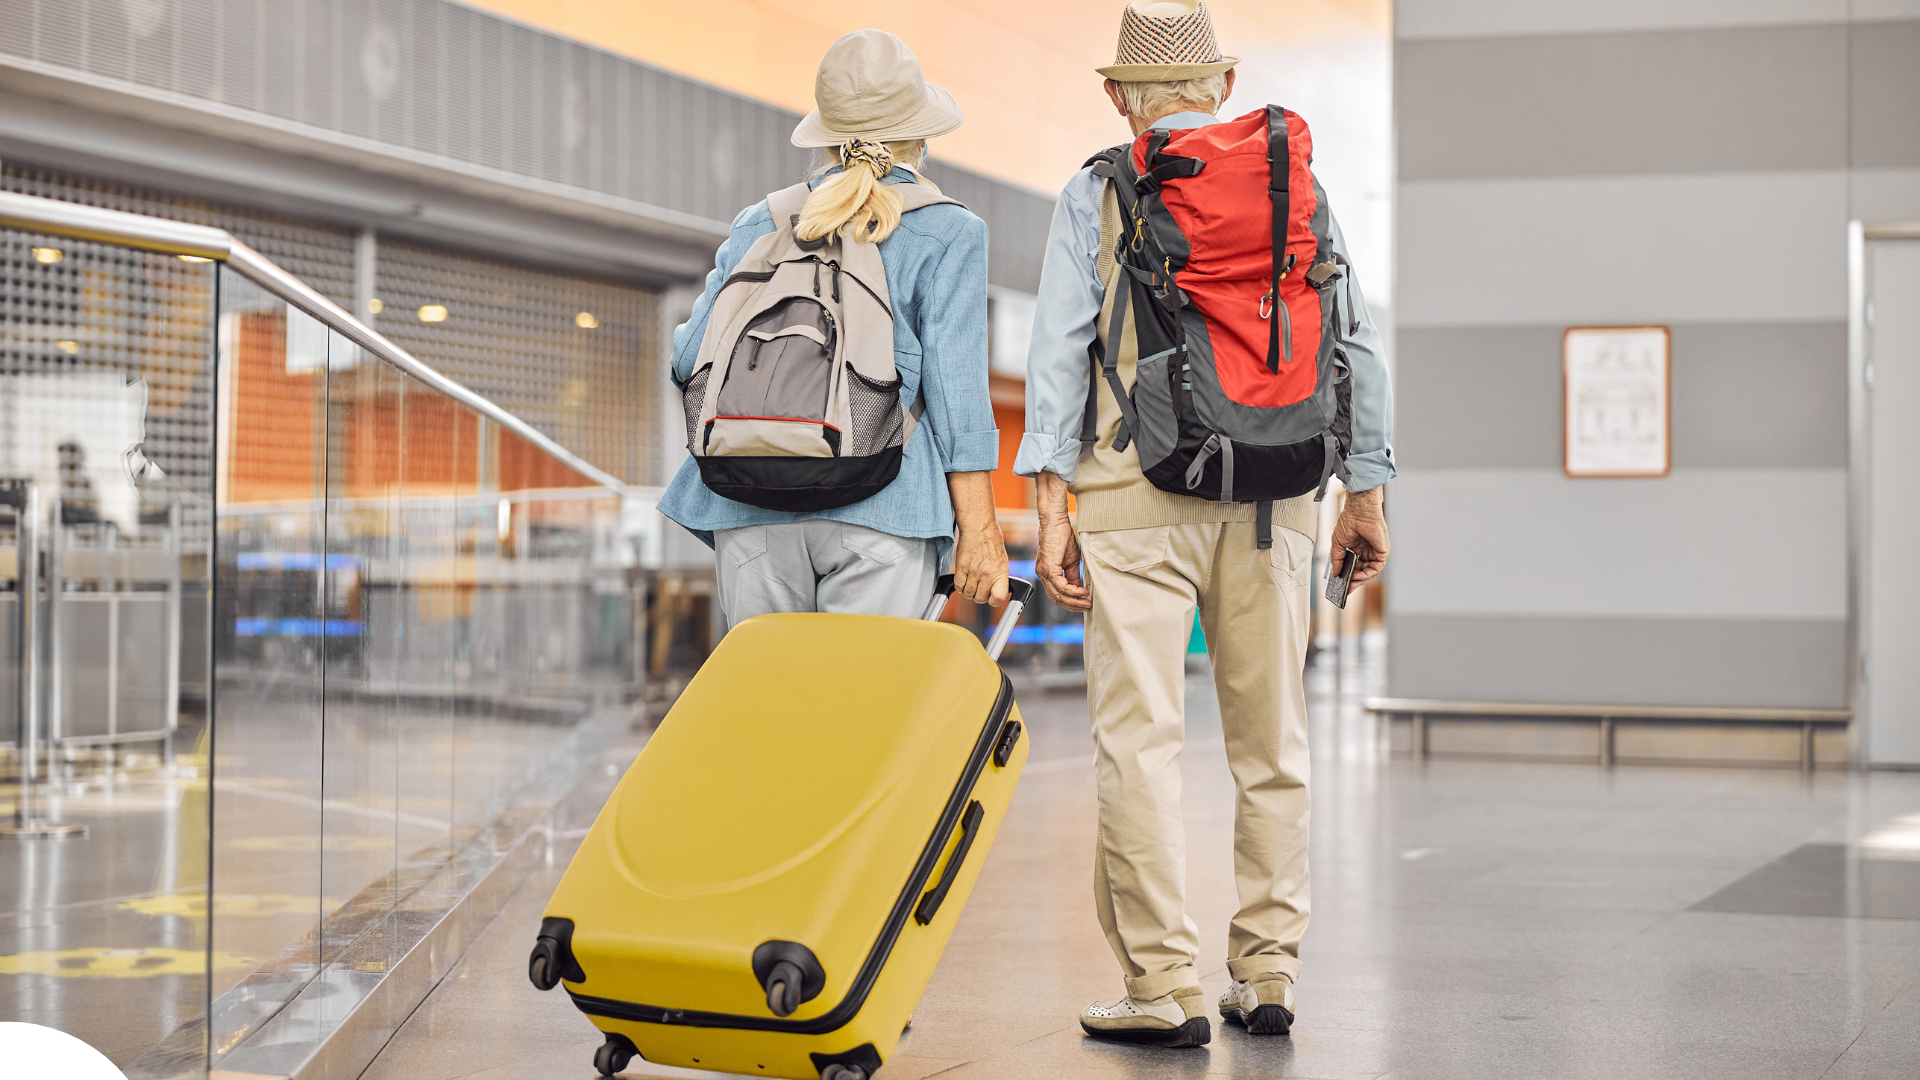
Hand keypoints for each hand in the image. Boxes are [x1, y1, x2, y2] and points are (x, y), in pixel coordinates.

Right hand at [947, 471, 1009, 605]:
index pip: (998, 597)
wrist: (979, 527)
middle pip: (980, 599)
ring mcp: (973, 571)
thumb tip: (995, 591)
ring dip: (969, 592)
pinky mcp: (961, 567)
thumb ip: (999, 577)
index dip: (994, 601)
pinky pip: (958, 586)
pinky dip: (960, 586)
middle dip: (979, 596)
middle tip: (979, 589)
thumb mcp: (1002, 560)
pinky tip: (964, 580)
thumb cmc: (991, 541)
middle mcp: (987, 573)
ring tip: (971, 584)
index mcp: (1000, 572)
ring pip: (968, 594)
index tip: (992, 598)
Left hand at [1035, 472, 1091, 611]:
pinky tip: (1082, 592)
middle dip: (1073, 606)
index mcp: (1047, 574)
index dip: (1071, 602)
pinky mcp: (1048, 567)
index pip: (1057, 595)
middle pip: (1056, 599)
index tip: (1084, 604)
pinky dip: (1073, 591)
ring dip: (1074, 601)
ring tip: (1087, 602)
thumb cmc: (1062, 536)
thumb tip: (1079, 589)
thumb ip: (1073, 576)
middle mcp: (1042, 574)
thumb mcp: (1070, 561)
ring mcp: (1044, 572)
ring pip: (1058, 595)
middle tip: (1087, 607)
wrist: (1056, 521)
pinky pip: (1060, 585)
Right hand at [1329, 486, 1389, 585]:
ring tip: (1350, 584)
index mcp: (1357, 549)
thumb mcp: (1338, 544)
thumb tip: (1335, 574)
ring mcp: (1375, 552)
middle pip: (1362, 571)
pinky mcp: (1382, 551)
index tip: (1341, 585)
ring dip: (1360, 580)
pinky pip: (1376, 567)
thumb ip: (1337, 560)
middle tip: (1345, 589)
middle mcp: (1367, 551)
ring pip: (1369, 572)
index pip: (1354, 567)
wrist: (1358, 512)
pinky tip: (1358, 577)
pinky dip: (1368, 574)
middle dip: (1354, 581)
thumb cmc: (1349, 522)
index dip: (1348, 577)